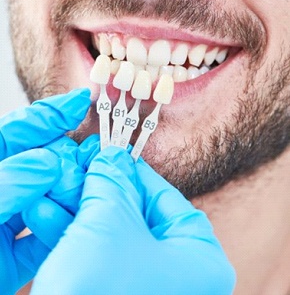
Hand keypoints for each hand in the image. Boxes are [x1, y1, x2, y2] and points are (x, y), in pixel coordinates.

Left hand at [0, 88, 90, 294]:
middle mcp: (2, 190)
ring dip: (70, 196)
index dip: (51, 113)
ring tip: (90, 189)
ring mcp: (7, 222)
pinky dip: (61, 234)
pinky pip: (45, 240)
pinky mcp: (14, 256)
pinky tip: (74, 226)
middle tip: (95, 153)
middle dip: (68, 158)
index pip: (19, 129)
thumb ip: (9, 182)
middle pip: (42, 163)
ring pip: (49, 200)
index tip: (82, 101)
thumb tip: (49, 162)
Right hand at [31, 147, 235, 294]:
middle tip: (79, 169)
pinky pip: (99, 258)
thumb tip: (111, 157)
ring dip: (79, 211)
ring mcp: (148, 289)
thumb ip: (112, 182)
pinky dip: (74, 237)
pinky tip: (48, 215)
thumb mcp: (108, 223)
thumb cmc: (102, 290)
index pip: (165, 197)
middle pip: (136, 215)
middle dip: (99, 190)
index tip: (110, 155)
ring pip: (112, 237)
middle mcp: (181, 276)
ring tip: (55, 188)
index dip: (133, 171)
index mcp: (200, 259)